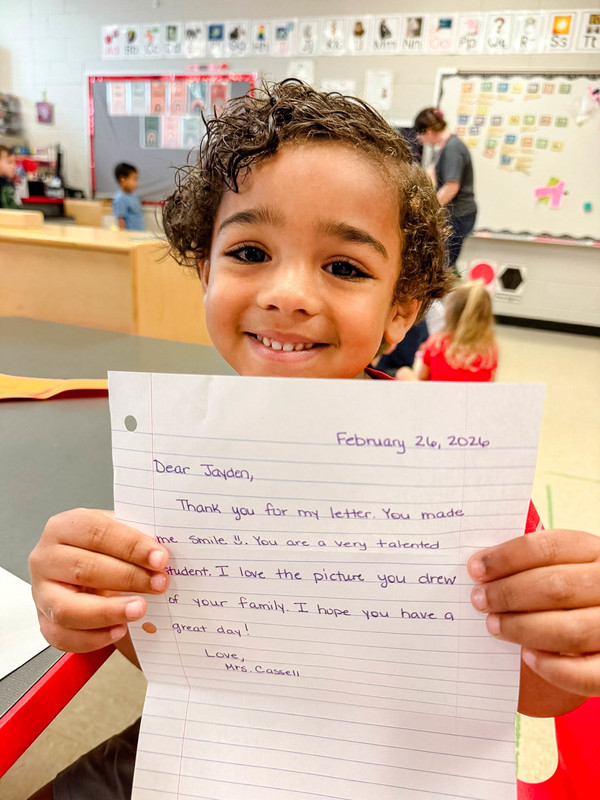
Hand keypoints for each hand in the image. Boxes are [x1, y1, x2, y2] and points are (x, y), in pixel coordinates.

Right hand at [30, 509, 168, 652]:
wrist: (87, 572)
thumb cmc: (103, 551)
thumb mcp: (118, 533)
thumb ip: (137, 539)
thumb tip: (164, 551)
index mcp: (65, 527)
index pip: (97, 532)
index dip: (131, 546)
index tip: (160, 558)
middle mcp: (46, 558)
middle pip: (84, 569)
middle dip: (128, 578)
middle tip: (158, 583)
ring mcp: (42, 593)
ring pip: (68, 608)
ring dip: (109, 612)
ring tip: (140, 609)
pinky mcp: (45, 622)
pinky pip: (65, 637)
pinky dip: (95, 638)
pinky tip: (120, 629)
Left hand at [468, 530, 599, 699]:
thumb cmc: (578, 593)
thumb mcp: (569, 567)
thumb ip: (536, 566)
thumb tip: (484, 572)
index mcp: (596, 553)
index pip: (549, 547)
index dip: (507, 557)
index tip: (476, 568)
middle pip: (557, 587)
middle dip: (509, 593)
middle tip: (479, 599)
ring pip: (570, 630)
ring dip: (523, 628)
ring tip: (494, 626)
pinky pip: (586, 673)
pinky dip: (554, 667)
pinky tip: (527, 657)